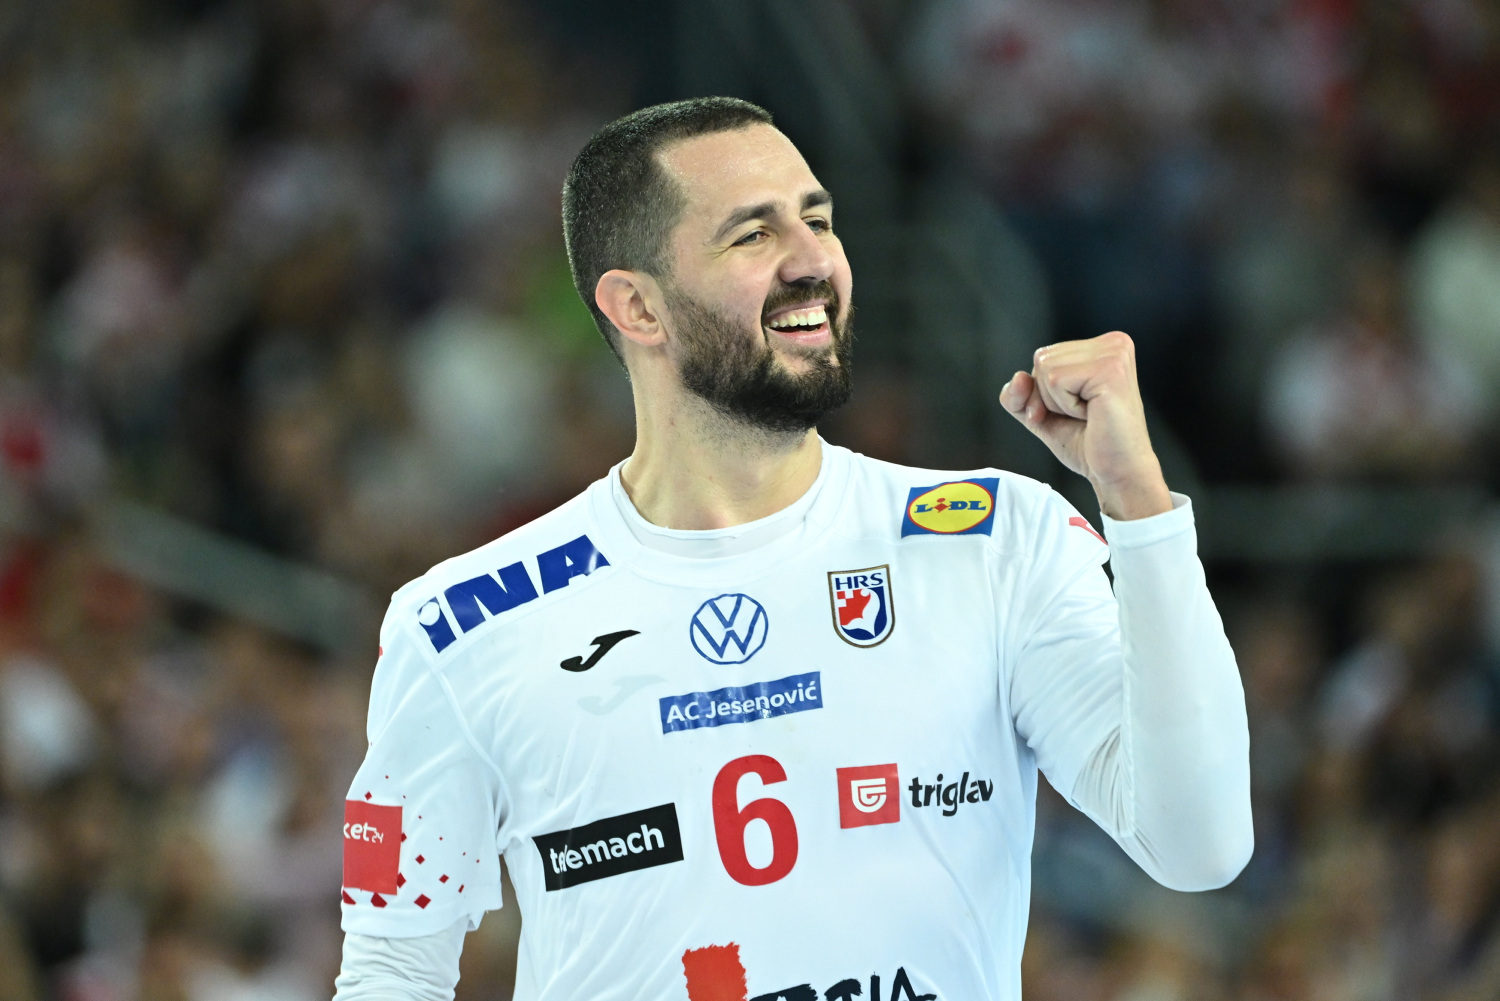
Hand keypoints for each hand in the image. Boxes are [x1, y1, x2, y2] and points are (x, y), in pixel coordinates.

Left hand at [999, 331, 1171, 520]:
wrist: (1118, 473)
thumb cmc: (1089, 444)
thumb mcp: (1042, 413)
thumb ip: (1019, 394)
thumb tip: (1018, 377)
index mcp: (1102, 347)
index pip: (1044, 357)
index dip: (1044, 392)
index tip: (1075, 412)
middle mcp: (1112, 343)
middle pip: (1042, 359)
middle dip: (1049, 397)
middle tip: (1083, 416)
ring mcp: (1113, 353)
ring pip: (1046, 368)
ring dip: (1059, 402)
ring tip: (1090, 414)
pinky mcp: (1110, 369)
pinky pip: (1056, 381)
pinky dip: (1066, 406)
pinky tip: (1093, 414)